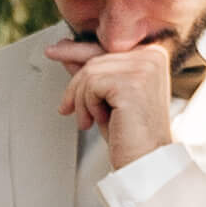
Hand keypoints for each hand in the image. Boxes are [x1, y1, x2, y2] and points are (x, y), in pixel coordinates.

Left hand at [45, 35, 173, 169]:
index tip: (54, 51)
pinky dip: (87, 105)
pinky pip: (91, 85)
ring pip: (89, 72)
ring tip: (89, 120)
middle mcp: (152, 55)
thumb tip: (67, 51)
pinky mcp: (132, 83)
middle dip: (75, 88)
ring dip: (81, 101)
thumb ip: (92, 71)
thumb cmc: (130, 133)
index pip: (105, 45)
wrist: (145, 161)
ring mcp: (144, 67)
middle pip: (94, 59)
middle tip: (68, 109)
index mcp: (151, 54)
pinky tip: (98, 120)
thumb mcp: (106, 95)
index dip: (76, 52)